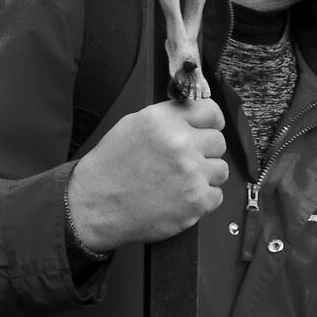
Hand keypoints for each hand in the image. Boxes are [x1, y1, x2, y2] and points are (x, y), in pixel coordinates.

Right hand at [64, 98, 228, 251]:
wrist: (95, 205)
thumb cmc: (110, 168)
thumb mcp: (131, 126)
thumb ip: (167, 118)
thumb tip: (194, 118)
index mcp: (163, 120)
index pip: (210, 111)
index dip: (212, 121)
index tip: (210, 128)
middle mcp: (180, 143)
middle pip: (218, 142)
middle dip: (205, 151)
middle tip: (185, 162)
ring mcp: (191, 173)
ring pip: (221, 170)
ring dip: (206, 176)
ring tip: (181, 181)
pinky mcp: (196, 201)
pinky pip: (217, 195)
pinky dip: (202, 199)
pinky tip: (180, 197)